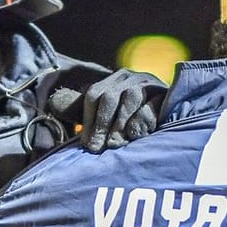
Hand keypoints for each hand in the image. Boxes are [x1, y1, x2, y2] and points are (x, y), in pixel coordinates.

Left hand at [52, 69, 167, 152]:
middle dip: (101, 125)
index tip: (86, 145)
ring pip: (129, 100)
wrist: (173, 114)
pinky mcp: (166, 93)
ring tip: (117, 145)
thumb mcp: (107, 115)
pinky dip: (142, 122)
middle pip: (108, 97)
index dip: (88, 120)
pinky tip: (138, 136)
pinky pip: (151, 106)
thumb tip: (53, 105)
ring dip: (120, 125)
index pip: (93, 95)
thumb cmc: (134, 119)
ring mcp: (148, 83)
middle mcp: (129, 77)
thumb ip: (83, 111)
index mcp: (112, 81)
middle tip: (97, 148)